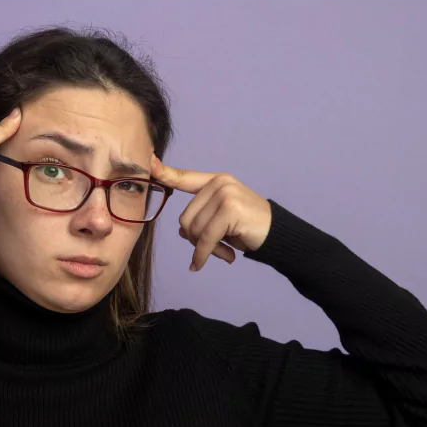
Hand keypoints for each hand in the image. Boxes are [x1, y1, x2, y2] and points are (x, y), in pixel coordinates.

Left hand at [150, 155, 271, 270]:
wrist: (277, 234)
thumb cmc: (246, 227)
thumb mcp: (220, 218)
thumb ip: (200, 217)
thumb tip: (182, 231)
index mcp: (215, 181)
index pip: (185, 177)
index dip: (165, 173)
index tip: (150, 163)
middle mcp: (220, 183)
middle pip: (185, 218)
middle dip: (196, 239)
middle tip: (215, 248)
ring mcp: (225, 194)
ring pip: (194, 230)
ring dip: (205, 249)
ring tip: (223, 251)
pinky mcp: (230, 210)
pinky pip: (205, 240)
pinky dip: (203, 255)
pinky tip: (200, 264)